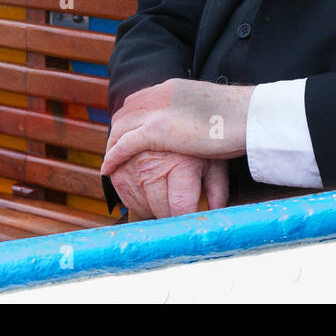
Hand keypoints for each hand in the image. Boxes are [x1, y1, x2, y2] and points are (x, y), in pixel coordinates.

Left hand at [101, 79, 254, 176]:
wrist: (246, 114)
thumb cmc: (239, 114)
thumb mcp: (212, 107)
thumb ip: (198, 112)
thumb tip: (201, 125)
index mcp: (172, 87)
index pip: (141, 99)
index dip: (131, 117)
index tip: (129, 132)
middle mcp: (159, 95)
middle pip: (126, 112)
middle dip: (117, 131)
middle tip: (114, 149)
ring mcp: (155, 112)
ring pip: (121, 128)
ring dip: (112, 145)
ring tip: (110, 162)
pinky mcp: (155, 131)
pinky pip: (124, 145)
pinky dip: (113, 156)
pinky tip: (108, 168)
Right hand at [108, 151, 228, 218]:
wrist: (163, 112)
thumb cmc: (194, 139)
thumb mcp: (212, 158)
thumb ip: (217, 188)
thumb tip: (217, 213)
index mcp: (179, 162)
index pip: (180, 206)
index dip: (188, 219)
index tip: (193, 223)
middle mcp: (152, 165)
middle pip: (160, 211)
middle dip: (174, 214)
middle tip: (183, 206)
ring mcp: (131, 168)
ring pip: (143, 209)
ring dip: (156, 208)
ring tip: (168, 192)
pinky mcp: (117, 170)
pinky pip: (127, 200)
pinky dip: (140, 201)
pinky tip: (152, 189)